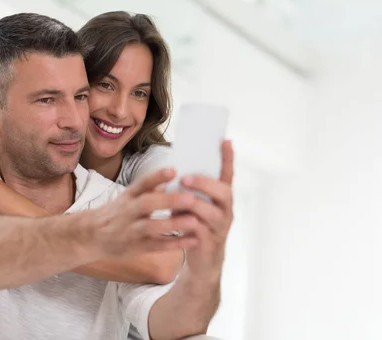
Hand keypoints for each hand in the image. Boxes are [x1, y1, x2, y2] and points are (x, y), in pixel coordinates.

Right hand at [88, 168, 202, 258]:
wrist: (91, 236)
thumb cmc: (116, 214)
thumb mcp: (127, 198)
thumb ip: (149, 189)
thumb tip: (172, 174)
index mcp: (127, 196)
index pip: (141, 183)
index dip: (157, 177)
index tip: (174, 170)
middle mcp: (127, 212)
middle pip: (147, 204)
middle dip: (169, 201)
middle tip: (191, 198)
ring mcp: (130, 230)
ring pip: (151, 227)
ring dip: (173, 224)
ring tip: (194, 221)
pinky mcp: (136, 247)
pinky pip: (157, 246)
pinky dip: (175, 244)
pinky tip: (193, 240)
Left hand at [179, 140, 233, 278]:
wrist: (202, 260)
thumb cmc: (194, 226)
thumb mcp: (191, 205)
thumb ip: (187, 191)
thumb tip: (172, 171)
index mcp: (221, 198)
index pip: (228, 175)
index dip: (228, 159)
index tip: (226, 140)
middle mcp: (226, 211)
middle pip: (224, 192)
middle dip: (205, 183)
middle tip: (186, 178)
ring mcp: (220, 227)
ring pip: (213, 212)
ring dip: (195, 203)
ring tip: (179, 197)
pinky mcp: (210, 242)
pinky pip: (201, 231)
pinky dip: (187, 224)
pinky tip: (175, 219)